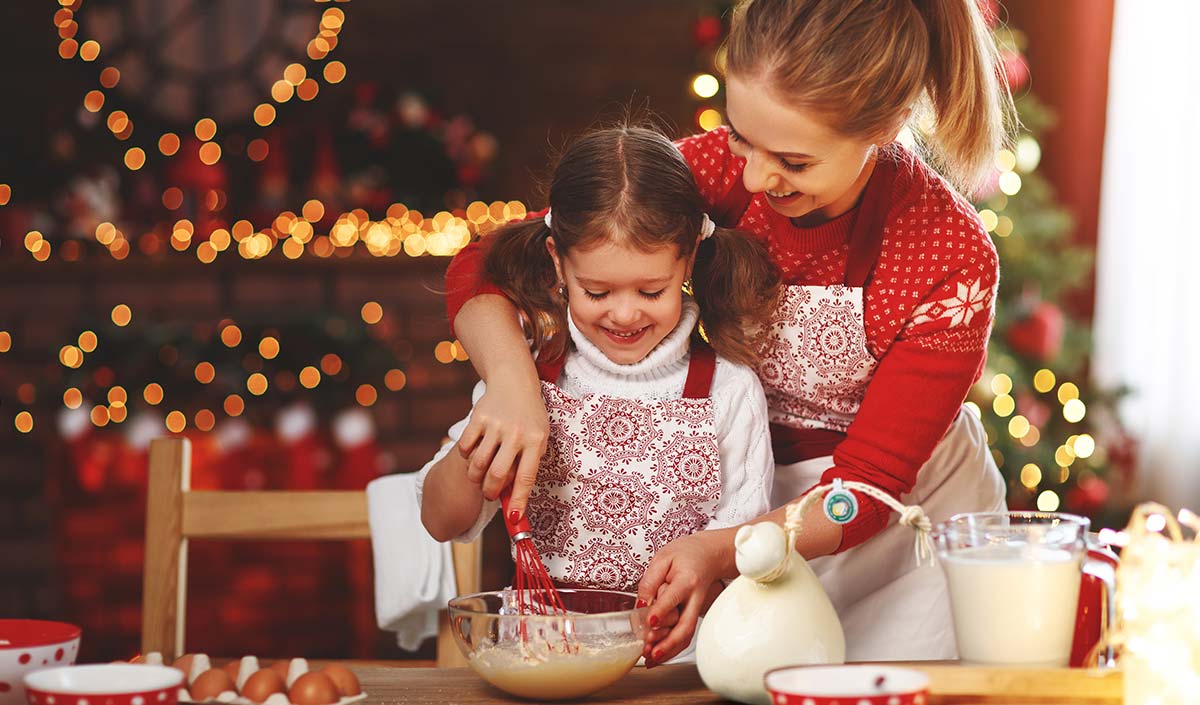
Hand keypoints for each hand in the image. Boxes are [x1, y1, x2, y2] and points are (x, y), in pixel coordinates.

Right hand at [457, 372, 548, 517]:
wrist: (514, 383)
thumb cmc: (529, 419)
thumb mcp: (538, 439)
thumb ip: (527, 465)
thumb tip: (514, 501)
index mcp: (536, 440)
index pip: (526, 477)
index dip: (519, 500)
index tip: (515, 518)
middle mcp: (516, 433)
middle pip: (497, 474)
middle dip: (491, 492)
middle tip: (490, 494)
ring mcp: (496, 425)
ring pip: (478, 464)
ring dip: (476, 477)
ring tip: (481, 476)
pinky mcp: (478, 417)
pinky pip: (465, 448)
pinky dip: (466, 457)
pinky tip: (474, 453)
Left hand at [636, 528, 736, 665]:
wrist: (709, 555)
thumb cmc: (686, 554)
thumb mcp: (663, 557)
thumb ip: (650, 581)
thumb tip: (640, 604)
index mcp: (686, 580)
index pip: (674, 598)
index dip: (662, 610)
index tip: (650, 622)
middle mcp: (694, 598)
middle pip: (685, 625)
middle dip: (669, 642)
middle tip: (651, 651)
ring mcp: (696, 609)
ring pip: (686, 635)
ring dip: (669, 650)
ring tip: (650, 659)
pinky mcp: (693, 615)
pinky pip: (685, 635)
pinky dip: (672, 648)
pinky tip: (657, 655)